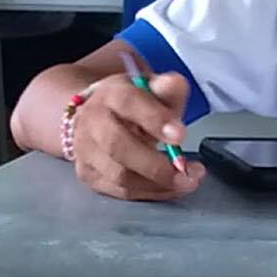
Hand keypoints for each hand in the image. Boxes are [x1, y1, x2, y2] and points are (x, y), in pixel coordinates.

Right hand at [70, 69, 204, 200]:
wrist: (94, 115)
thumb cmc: (129, 104)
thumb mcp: (150, 88)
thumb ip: (166, 87)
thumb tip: (174, 83)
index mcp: (110, 94)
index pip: (129, 103)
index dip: (155, 119)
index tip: (180, 134)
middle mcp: (92, 122)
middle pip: (118, 146)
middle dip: (157, 164)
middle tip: (189, 170)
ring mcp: (86, 151)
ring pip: (119, 175)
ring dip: (158, 183)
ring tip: (187, 181)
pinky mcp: (88, 175)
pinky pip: (120, 191)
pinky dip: (150, 193)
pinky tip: (171, 188)